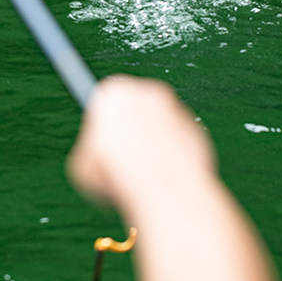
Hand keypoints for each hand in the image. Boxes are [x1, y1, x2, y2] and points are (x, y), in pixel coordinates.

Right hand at [66, 75, 216, 211]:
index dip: (102, 126)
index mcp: (114, 93)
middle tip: (121, 161)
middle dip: (130, 131)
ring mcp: (176, 110)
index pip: (104, 102)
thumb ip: (92, 153)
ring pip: (158, 126)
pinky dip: (172, 156)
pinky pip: (178, 141)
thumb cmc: (121, 175)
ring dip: (152, 144)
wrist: (165, 188)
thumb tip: (97, 159)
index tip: (101, 143)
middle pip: (134, 109)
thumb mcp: (85, 167)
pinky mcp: (196, 130)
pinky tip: (163, 177)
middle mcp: (147, 93)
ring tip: (142, 175)